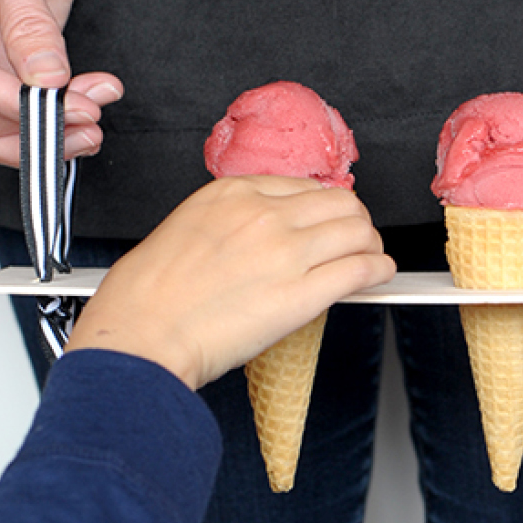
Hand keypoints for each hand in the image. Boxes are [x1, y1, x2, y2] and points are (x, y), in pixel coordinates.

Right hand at [0, 0, 122, 164]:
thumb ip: (25, 20)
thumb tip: (43, 78)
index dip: (8, 105)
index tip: (57, 107)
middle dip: (32, 126)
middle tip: (89, 119)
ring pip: (1, 119)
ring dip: (49, 130)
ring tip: (95, 124)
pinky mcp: (10, 52)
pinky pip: (26, 100)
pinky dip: (57, 114)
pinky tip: (91, 106)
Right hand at [64, 177, 395, 389]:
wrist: (142, 337)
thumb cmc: (147, 297)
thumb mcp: (184, 230)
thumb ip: (229, 223)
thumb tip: (260, 236)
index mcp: (232, 194)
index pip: (303, 186)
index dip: (324, 205)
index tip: (328, 219)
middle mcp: (264, 215)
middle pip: (340, 203)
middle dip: (356, 220)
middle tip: (357, 237)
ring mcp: (287, 252)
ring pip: (358, 232)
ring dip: (372, 244)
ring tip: (371, 257)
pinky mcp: (303, 294)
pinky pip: (361, 270)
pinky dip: (379, 270)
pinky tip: (380, 275)